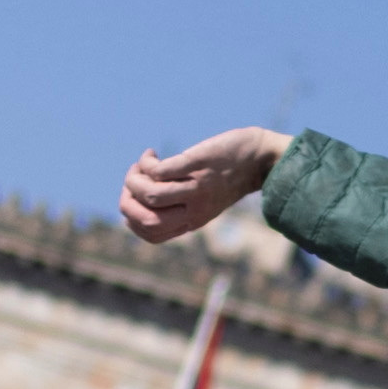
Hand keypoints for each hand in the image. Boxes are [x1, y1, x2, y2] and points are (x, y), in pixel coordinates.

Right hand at [119, 126, 290, 244]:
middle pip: (145, 219)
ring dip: (133, 180)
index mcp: (192, 221)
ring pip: (149, 194)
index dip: (131, 219)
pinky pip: (159, 171)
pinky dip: (146, 163)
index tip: (133, 198)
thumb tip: (144, 197)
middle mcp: (193, 210)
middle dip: (127, 201)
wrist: (260, 160)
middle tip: (131, 181)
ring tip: (139, 166)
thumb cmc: (229, 178)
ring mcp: (195, 189)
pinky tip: (151, 154)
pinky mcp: (196, 166)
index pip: (150, 234)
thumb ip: (181, 205)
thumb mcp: (206, 202)